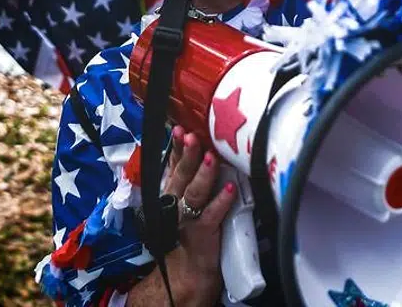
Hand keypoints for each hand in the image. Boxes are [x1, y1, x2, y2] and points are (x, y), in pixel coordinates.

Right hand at [161, 127, 237, 303]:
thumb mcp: (183, 202)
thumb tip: (201, 148)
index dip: (176, 146)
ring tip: (212, 158)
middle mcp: (176, 203)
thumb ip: (189, 178)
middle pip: (181, 174)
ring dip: (204, 174)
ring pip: (194, 192)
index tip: (179, 128)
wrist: (187, 272)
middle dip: (188, 154)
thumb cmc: (189, 232)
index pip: (173, 164)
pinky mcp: (203, 233)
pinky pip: (212, 215)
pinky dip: (221, 201)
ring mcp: (188, 218)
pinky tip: (230, 189)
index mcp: (172, 192)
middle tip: (194, 136)